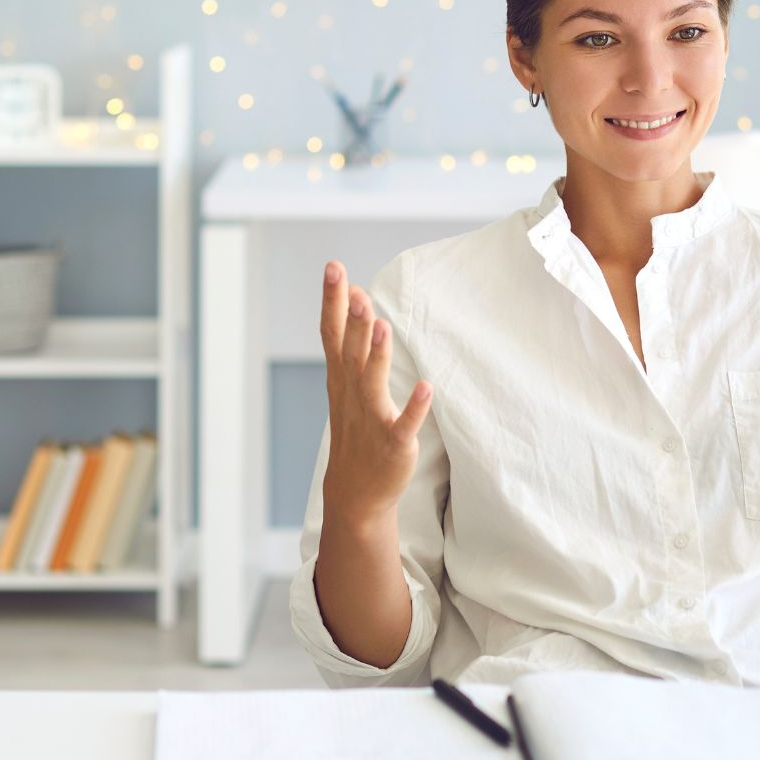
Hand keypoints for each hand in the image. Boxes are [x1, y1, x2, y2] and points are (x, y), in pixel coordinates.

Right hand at [318, 260, 433, 524]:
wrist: (355, 492)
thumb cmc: (355, 429)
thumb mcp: (346, 383)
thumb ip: (350, 341)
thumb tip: (355, 295)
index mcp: (341, 378)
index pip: (332, 333)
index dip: (332, 301)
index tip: (333, 267)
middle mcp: (352, 394)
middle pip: (350, 352)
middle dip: (352, 321)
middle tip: (354, 289)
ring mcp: (372, 419)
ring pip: (373, 383)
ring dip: (378, 356)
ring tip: (382, 327)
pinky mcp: (393, 444)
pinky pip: (405, 424)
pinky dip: (415, 408)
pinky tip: (427, 388)